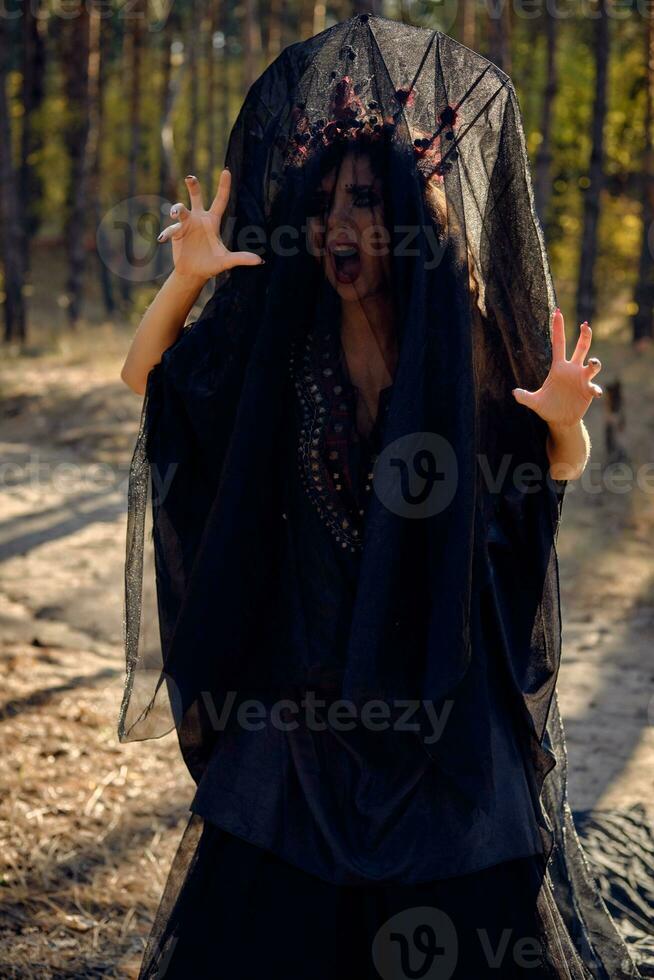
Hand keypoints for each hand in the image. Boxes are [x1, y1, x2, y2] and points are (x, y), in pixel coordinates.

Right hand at [157, 170, 263, 281]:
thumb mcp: (227, 261)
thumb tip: (260, 261)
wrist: (194, 273)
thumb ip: (241, 258)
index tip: (226, 171)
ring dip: (176, 209)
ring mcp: (185, 224)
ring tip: (174, 213)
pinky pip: (170, 230)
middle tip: (190, 178)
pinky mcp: (175, 233)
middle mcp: (199, 218)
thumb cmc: (211, 264)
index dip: (224, 186)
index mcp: (213, 221)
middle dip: (193, 186)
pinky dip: (166, 233)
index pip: (220, 200)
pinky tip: (162, 239)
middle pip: (196, 197)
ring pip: (180, 210)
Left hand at [512, 308, 602, 427]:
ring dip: (594, 362)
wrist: (559, 420)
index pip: (559, 343)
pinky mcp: (588, 391)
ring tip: (592, 362)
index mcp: (558, 367)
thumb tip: (514, 393)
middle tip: (585, 325)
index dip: (558, 329)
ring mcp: (582, 379)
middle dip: (584, 337)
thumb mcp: (534, 402)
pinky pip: (594, 387)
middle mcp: (572, 370)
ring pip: (592, 365)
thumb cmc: (547, 407)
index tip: (558, 313)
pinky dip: (595, 388)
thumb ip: (525, 397)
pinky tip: (595, 392)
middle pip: (581, 348)